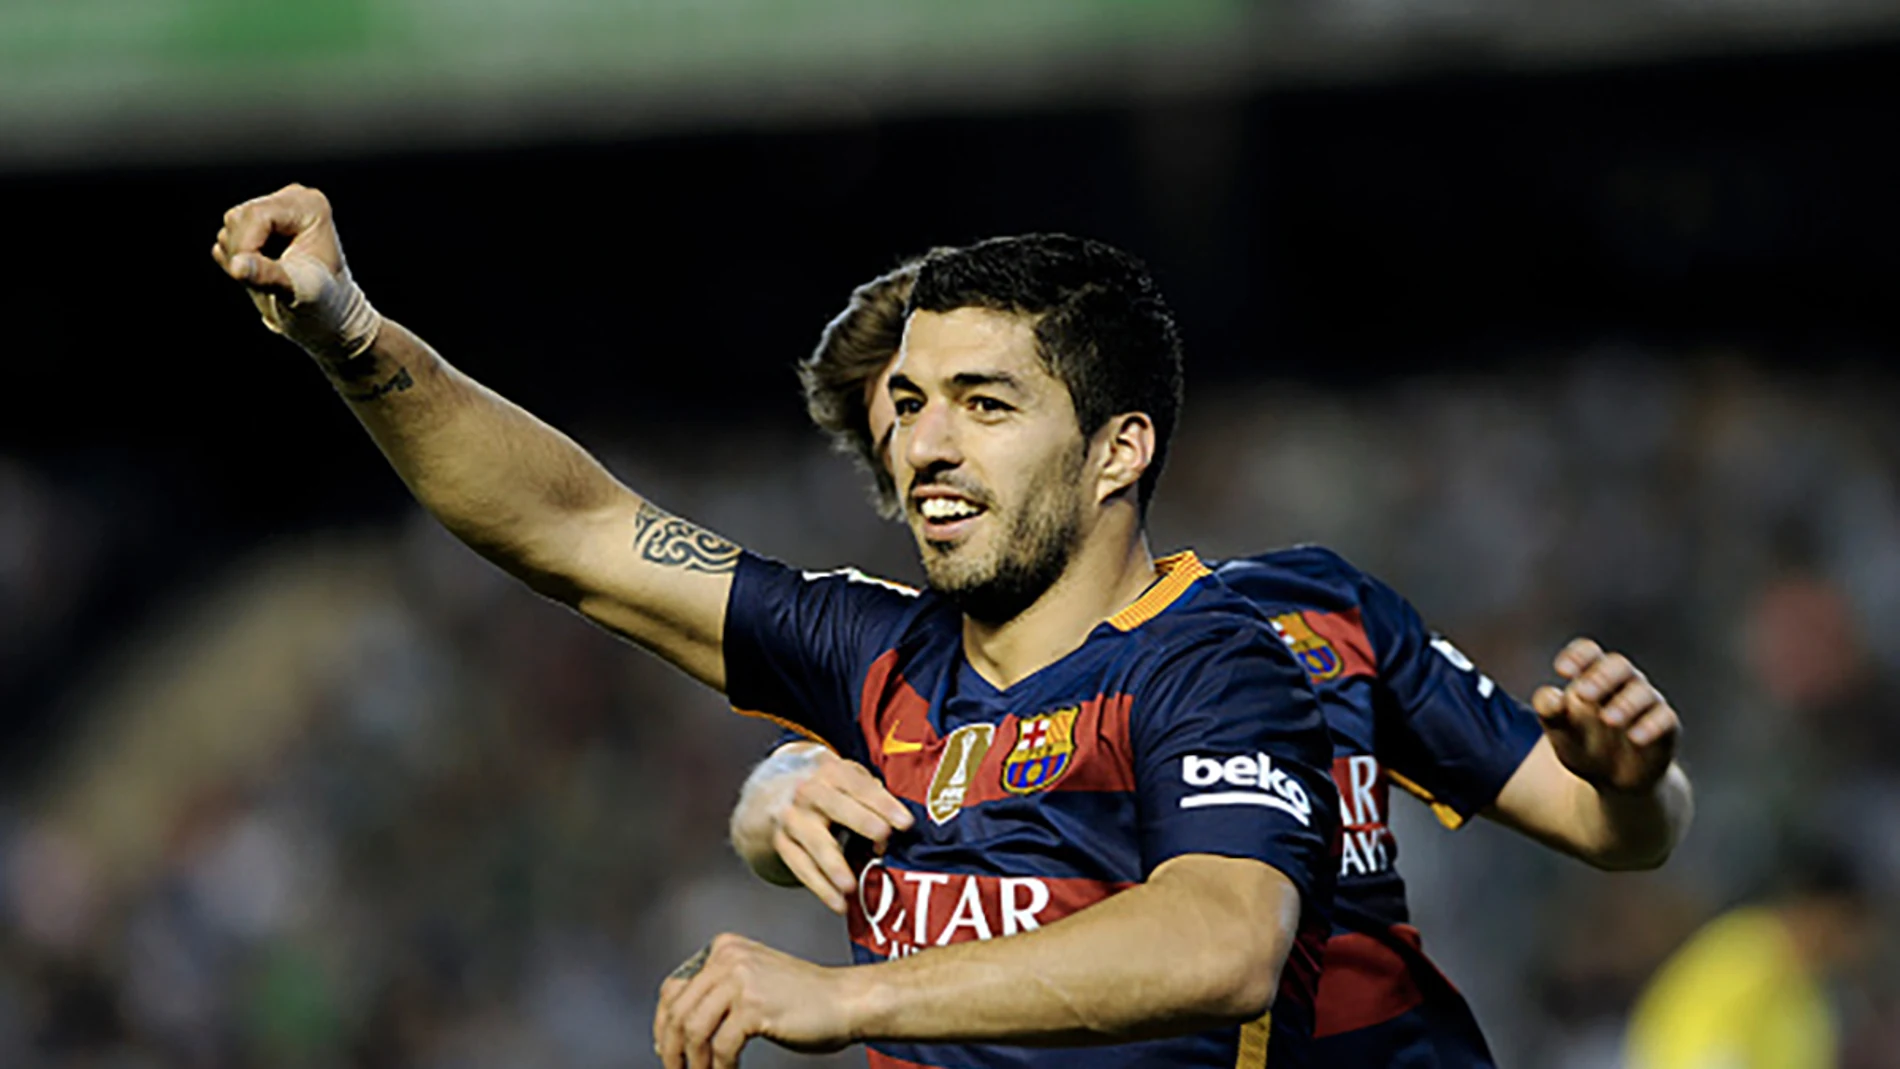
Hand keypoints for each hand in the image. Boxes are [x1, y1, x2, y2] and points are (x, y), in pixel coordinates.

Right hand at [210, 183, 380, 361]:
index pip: (257, 215)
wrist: (325, 315)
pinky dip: (235, 261)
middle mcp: (290, 200)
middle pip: (238, 218)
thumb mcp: (300, 291)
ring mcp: (271, 212)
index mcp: (309, 205)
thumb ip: (268, 275)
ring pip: (229, 228)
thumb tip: (237, 266)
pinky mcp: (255, 228)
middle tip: (266, 282)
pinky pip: (225, 240)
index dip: (245, 246)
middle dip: (242, 253)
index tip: (247, 276)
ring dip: (239, 259)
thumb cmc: (324, 303)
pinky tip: (262, 272)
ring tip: (270, 278)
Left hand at [653, 933, 858, 1068]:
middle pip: (678, 1012)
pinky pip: (720, 1047)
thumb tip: (671, 1032)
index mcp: (724, 948)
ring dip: (693, 1064)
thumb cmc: (803, 999)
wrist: (847, 1001)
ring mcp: (741, 980)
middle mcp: (728, 957)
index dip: (663, 1025)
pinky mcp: (754, 1007)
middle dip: (671, 1050)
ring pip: (693, 1031)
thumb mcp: (752, 983)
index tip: (665, 1050)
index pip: (673, 989)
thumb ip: (717, 993)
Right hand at [769, 749, 912, 913]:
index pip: (860, 786)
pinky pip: (801, 868)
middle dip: (861, 821)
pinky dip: (821, 888)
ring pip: (815, 843)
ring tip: (850, 886)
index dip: (884, 803)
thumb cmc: (832, 792)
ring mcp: (793, 819)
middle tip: (883, 837)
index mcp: (832, 771)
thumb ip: (876, 798)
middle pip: (836, 807)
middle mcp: (809, 792)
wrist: (782, 795)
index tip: (905, 822)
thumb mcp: (852, 782)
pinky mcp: (783, 844)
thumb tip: (900, 824)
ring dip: (833, 866)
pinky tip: (838, 903)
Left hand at [1532, 638, 1679, 792]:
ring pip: (1642, 691)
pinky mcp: (1665, 727)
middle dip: (1601, 676)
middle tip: (1583, 694)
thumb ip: (1549, 711)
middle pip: (1618, 665)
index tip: (1561, 671)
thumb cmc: (1582, 744)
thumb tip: (1550, 697)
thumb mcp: (1559, 730)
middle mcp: (1622, 683)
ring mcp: (1646, 703)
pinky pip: (1664, 718)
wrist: (1611, 779)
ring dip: (1625, 703)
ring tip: (1608, 719)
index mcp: (1592, 676)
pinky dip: (1651, 725)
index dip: (1577, 656)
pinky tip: (1635, 738)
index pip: (1588, 652)